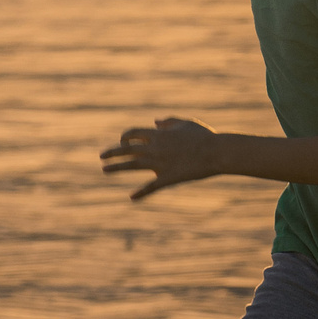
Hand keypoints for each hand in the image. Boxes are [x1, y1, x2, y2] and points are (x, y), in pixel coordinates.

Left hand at [101, 117, 218, 201]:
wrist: (216, 152)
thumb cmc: (203, 136)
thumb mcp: (186, 123)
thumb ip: (169, 121)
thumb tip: (155, 122)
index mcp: (158, 134)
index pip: (134, 134)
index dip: (125, 137)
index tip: (121, 141)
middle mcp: (154, 148)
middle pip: (127, 149)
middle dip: (112, 152)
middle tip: (102, 156)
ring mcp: (159, 163)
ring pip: (132, 165)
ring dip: (116, 167)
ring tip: (105, 169)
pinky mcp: (167, 178)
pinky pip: (150, 187)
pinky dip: (141, 193)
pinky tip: (131, 197)